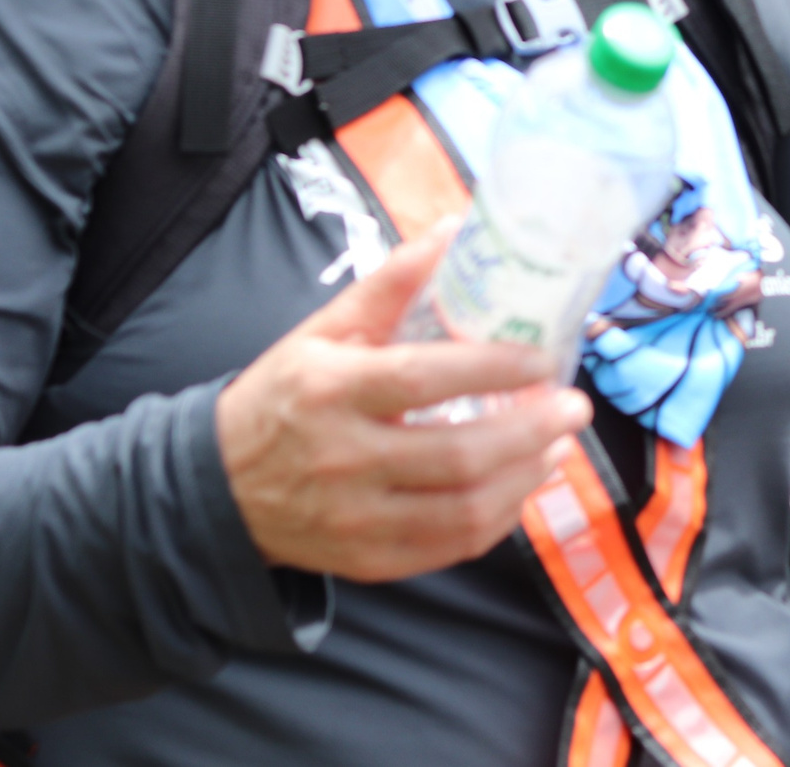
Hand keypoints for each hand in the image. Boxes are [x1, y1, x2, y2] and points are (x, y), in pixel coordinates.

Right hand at [215, 223, 592, 582]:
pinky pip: (449, 549)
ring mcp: (355, 518)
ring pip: (462, 510)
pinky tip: (520, 486)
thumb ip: (391, 286)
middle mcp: (342, 459)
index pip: (422, 380)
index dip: (491, 369)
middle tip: (573, 407)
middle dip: (529, 431)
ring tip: (557, 445)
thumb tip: (455, 230)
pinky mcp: (367, 560)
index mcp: (331, 391)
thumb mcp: (322, 333)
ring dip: (525, 478)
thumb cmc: (282, 399)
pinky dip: (497, 519)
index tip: (543, 360)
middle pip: (456, 455)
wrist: (216, 490)